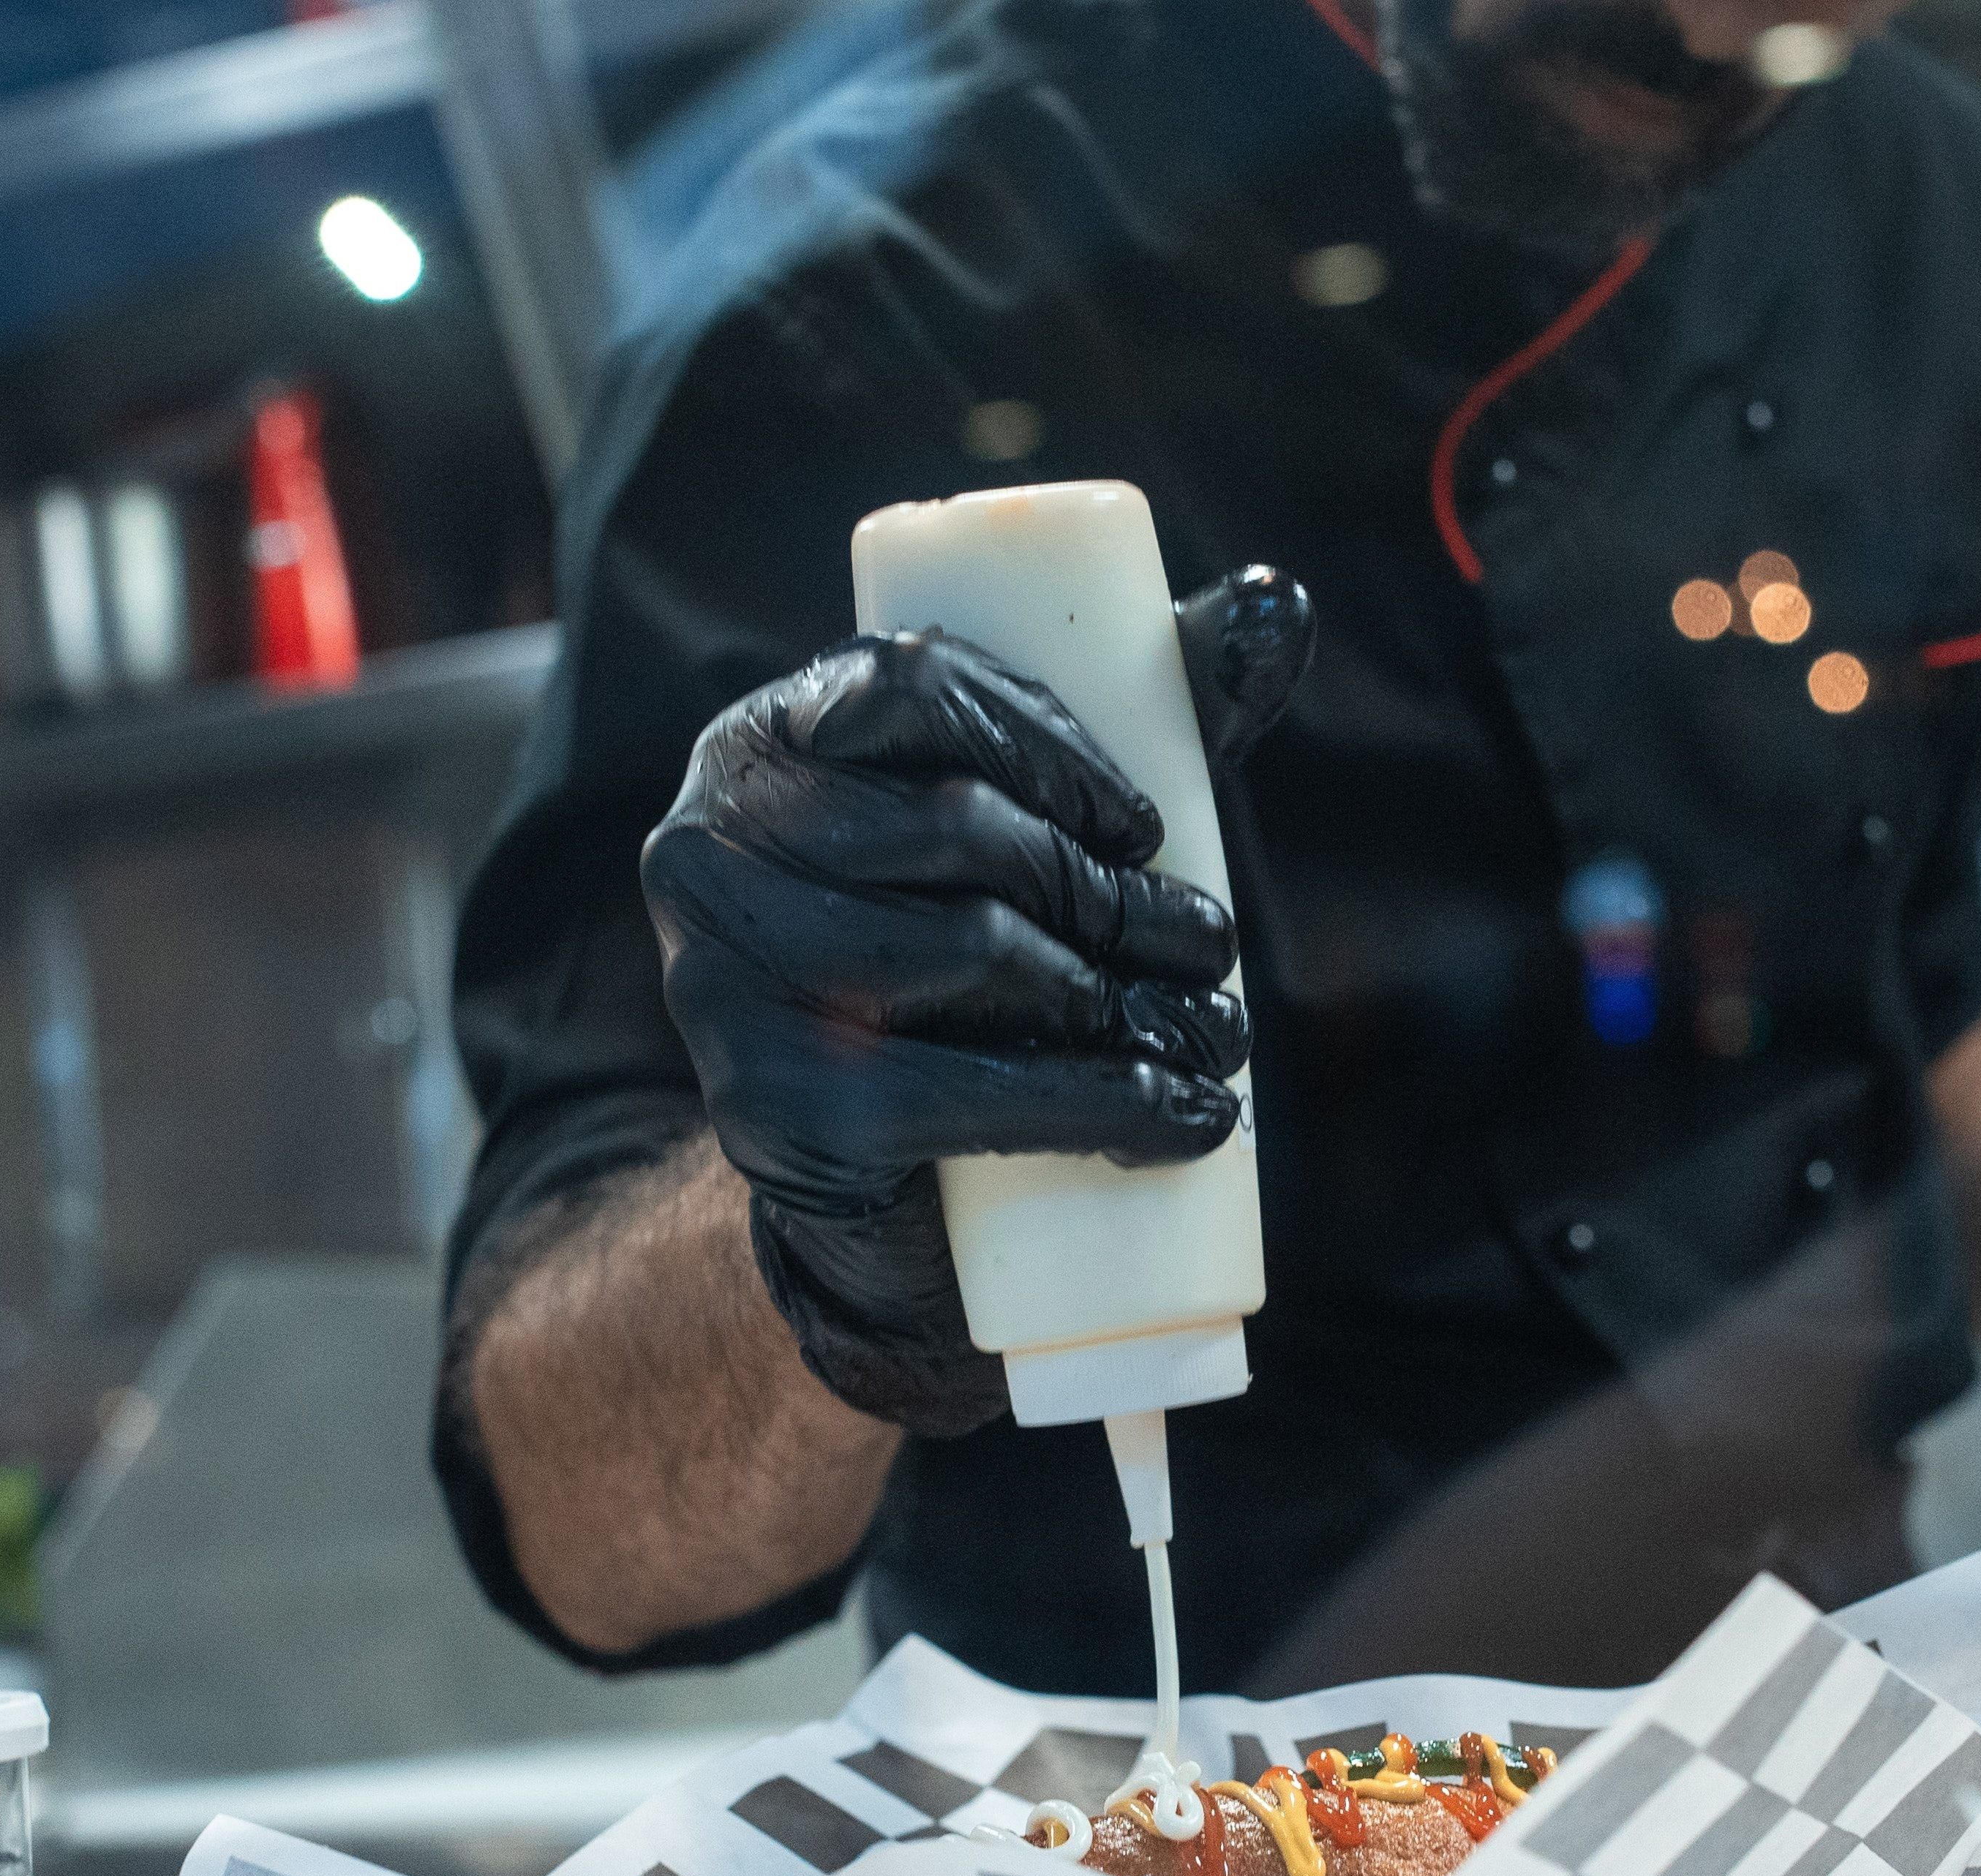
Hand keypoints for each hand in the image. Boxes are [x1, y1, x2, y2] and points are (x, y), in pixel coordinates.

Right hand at [642, 569, 1311, 1433]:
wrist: (859, 1167)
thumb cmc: (955, 956)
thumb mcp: (1029, 819)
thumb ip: (1144, 707)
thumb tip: (1275, 603)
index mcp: (759, 740)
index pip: (912, 685)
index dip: (1050, 746)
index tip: (1144, 828)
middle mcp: (705, 845)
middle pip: (956, 827)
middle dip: (1108, 892)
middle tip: (1205, 946)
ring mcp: (722, 979)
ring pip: (967, 948)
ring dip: (1112, 995)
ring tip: (1199, 1029)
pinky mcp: (770, 1110)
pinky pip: (962, 1090)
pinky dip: (1099, 1102)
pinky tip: (1181, 1117)